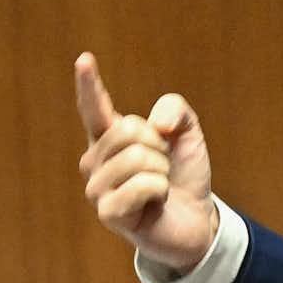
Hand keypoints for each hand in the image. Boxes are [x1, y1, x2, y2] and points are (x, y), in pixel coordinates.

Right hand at [74, 53, 216, 273]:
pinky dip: (159, 190)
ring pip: (137, 157)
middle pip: (128, 129)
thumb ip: (175, 110)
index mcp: (108, 138)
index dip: (88, 84)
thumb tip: (156, 124)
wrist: (197, 222)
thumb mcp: (187, 134)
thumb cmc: (183, 177)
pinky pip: (143, 185)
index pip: (93, 108)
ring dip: (161, 170)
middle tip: (162, 167)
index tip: (85, 60)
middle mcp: (94, 162)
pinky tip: (156, 203)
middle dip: (158, 145)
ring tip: (159, 187)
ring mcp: (97, 189)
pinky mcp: (108, 213)